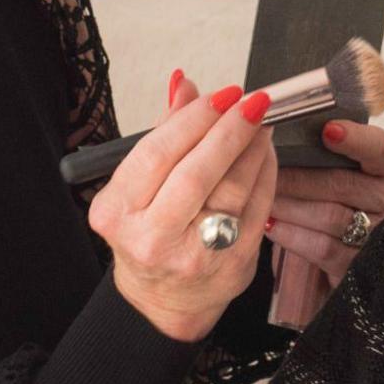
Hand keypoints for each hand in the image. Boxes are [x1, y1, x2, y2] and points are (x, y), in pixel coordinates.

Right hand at [93, 70, 276, 341]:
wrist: (162, 299)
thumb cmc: (147, 233)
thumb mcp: (136, 186)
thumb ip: (163, 133)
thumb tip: (185, 84)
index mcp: (117, 213)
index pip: (157, 154)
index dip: (193, 119)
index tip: (220, 95)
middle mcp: (152, 238)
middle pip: (196, 173)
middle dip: (228, 130)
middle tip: (249, 102)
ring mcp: (195, 256)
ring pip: (232, 190)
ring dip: (252, 148)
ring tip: (260, 123)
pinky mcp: (233, 265)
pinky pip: (257, 208)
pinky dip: (266, 174)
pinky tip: (265, 153)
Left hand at [261, 94, 383, 327]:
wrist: (345, 259)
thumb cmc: (335, 203)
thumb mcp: (338, 173)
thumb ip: (321, 153)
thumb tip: (279, 130)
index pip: (379, 149)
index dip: (355, 139)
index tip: (328, 130)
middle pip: (344, 183)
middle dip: (299, 177)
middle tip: (264, 167)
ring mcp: (379, 236)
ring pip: (331, 216)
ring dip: (290, 205)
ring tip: (261, 197)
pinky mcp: (358, 266)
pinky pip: (323, 248)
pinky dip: (292, 234)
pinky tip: (269, 225)